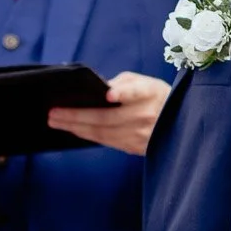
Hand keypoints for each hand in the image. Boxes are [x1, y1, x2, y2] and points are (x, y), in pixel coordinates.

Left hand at [48, 70, 170, 156]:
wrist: (177, 123)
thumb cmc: (154, 97)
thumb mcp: (145, 83)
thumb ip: (123, 84)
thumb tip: (97, 89)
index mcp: (150, 93)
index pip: (137, 92)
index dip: (124, 93)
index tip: (110, 94)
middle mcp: (146, 115)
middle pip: (107, 117)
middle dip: (77, 115)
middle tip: (53, 112)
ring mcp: (140, 135)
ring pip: (102, 132)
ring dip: (76, 127)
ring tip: (55, 121)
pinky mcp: (135, 148)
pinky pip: (106, 141)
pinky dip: (86, 135)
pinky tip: (72, 129)